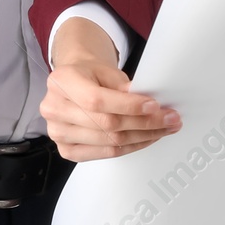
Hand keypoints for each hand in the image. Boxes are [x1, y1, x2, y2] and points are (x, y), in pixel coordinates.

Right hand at [41, 17, 179, 161]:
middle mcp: (54, 108)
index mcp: (61, 82)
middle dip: (144, 123)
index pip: (97, 100)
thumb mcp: (106, 70)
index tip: (155, 106)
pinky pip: (104, 153)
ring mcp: (58, 133)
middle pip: (106, 124)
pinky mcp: (66, 150)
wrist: (74, 84)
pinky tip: (146, 139)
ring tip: (165, 129)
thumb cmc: (91, 75)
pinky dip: (129, 147)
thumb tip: (151, 106)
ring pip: (109, 141)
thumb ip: (124, 86)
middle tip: (171, 119)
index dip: (128, 106)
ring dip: (142, 137)